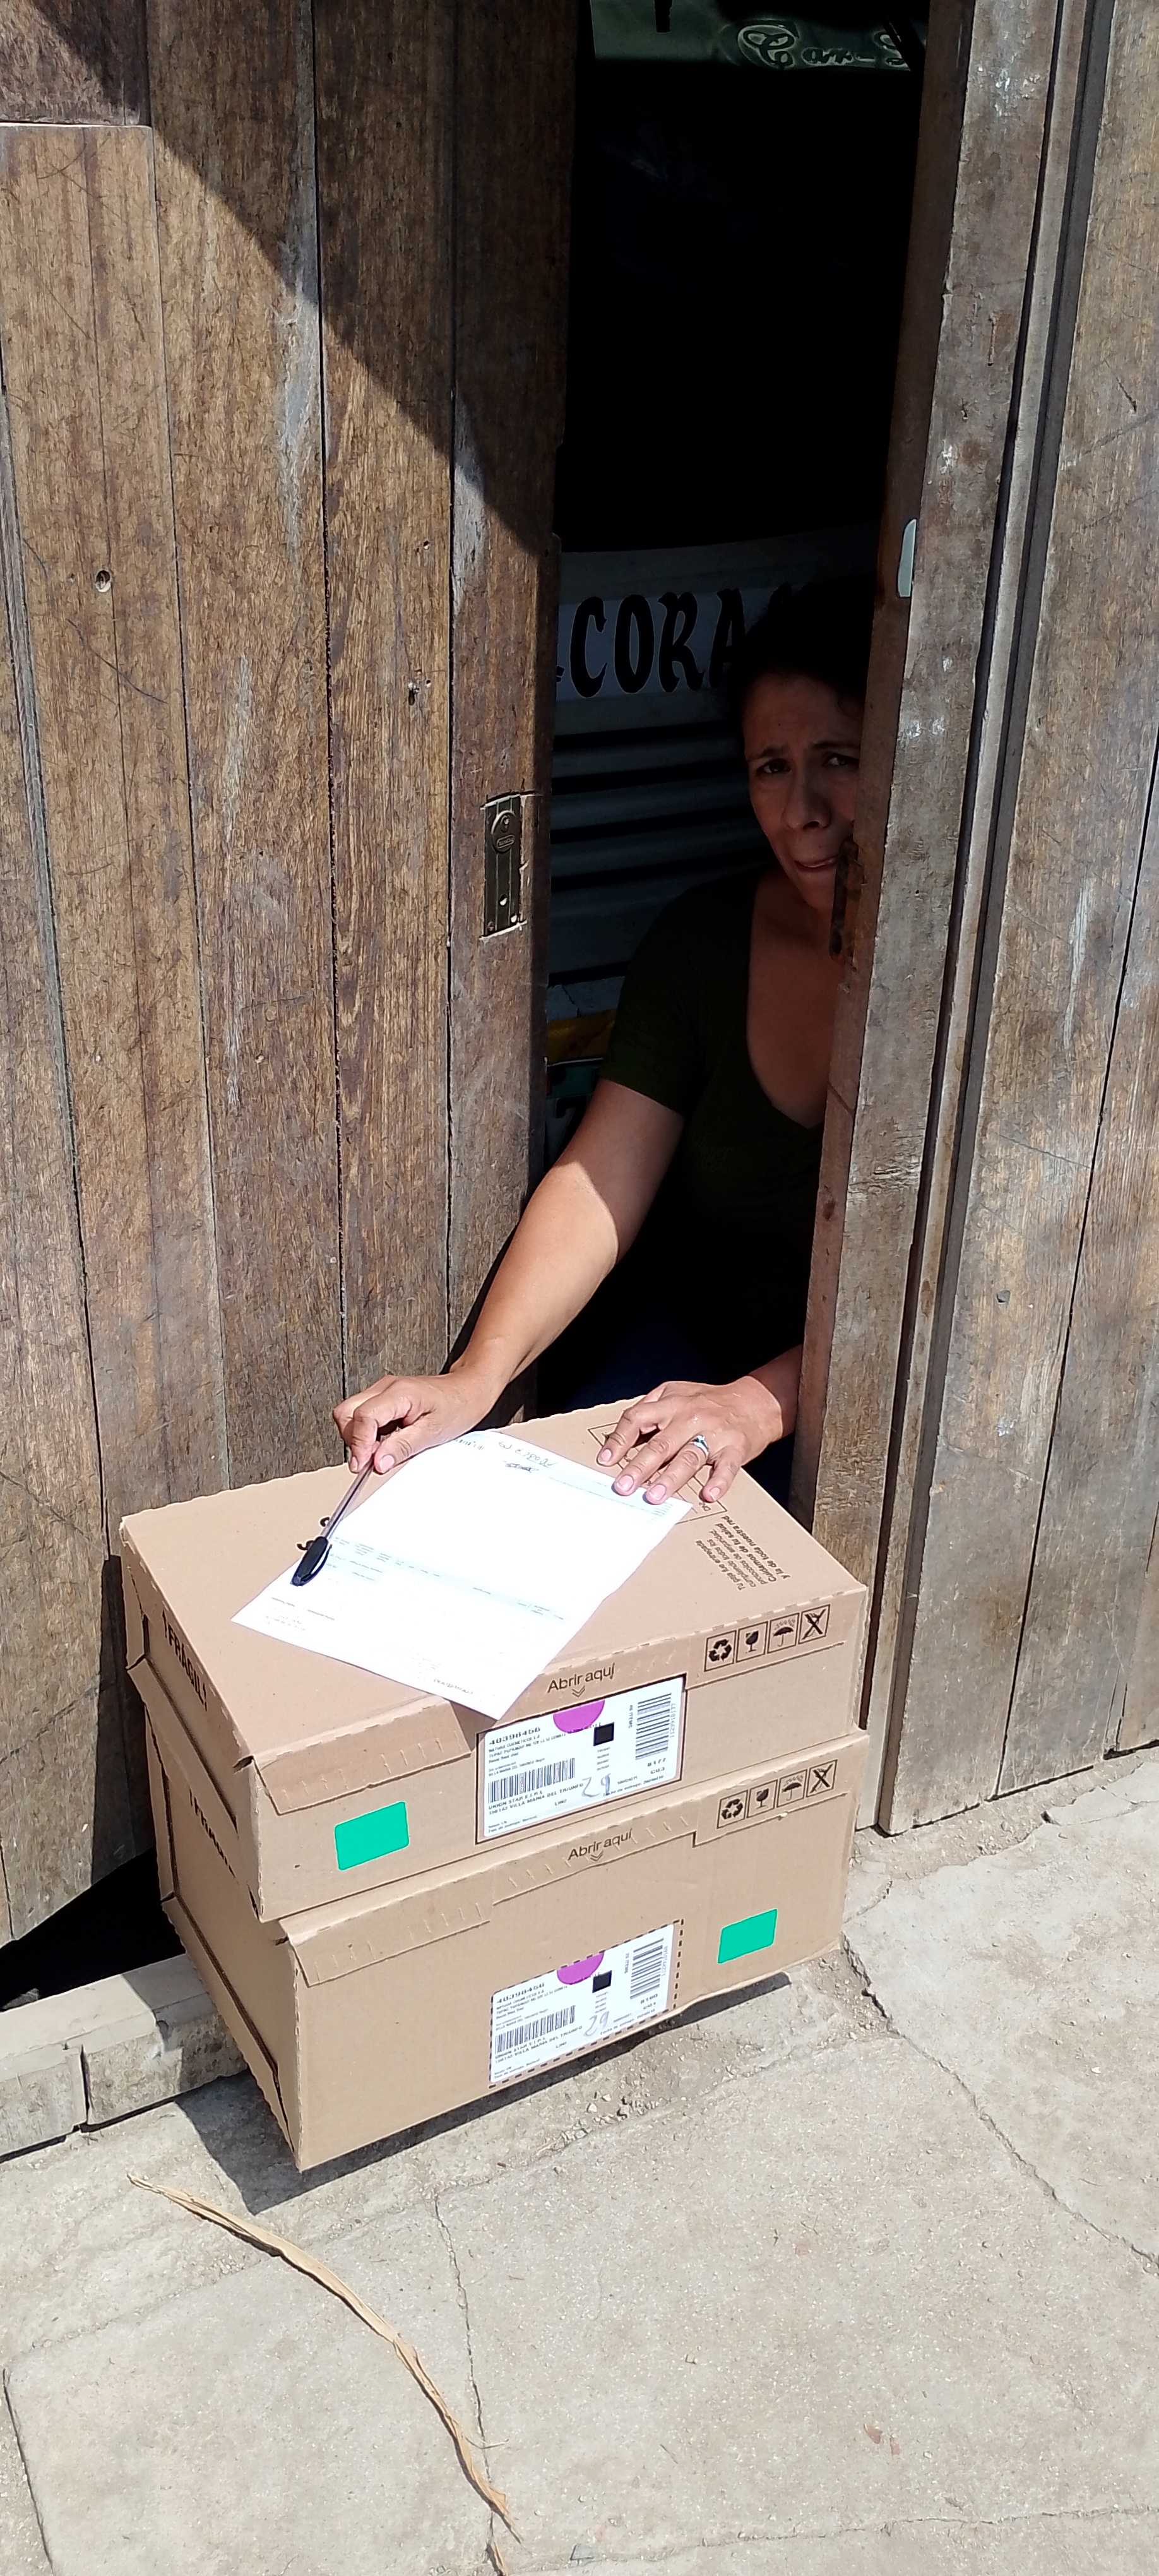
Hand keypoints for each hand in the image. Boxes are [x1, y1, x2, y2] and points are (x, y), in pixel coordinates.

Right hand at [333, 1363, 495, 1475]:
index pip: (363, 1417)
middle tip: (371, 1461)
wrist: (468, 1391)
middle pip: (346, 1413)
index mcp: (398, 1393)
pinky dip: (368, 1434)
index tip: (364, 1465)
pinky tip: (385, 1442)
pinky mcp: (383, 1399)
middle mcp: (385, 1388)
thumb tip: (378, 1463)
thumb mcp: (433, 1433)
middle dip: (353, 1440)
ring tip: (383, 1451)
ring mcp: (382, 1392)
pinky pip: (362, 1416)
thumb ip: (402, 1447)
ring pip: (350, 1415)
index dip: (360, 1444)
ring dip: (360, 1438)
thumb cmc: (457, 1406)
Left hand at [596, 1374, 789, 1505]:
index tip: (606, 1460)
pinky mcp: (735, 1448)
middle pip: (660, 1444)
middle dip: (639, 1466)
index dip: (620, 1439)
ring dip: (670, 1478)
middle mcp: (690, 1418)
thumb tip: (620, 1437)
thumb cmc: (708, 1401)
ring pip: (689, 1457)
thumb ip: (649, 1409)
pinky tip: (708, 1495)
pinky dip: (718, 1482)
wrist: (754, 1402)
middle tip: (623, 1487)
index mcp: (671, 1404)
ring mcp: (714, 1434)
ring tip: (654, 1496)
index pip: (638, 1418)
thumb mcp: (675, 1392)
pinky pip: (726, 1467)